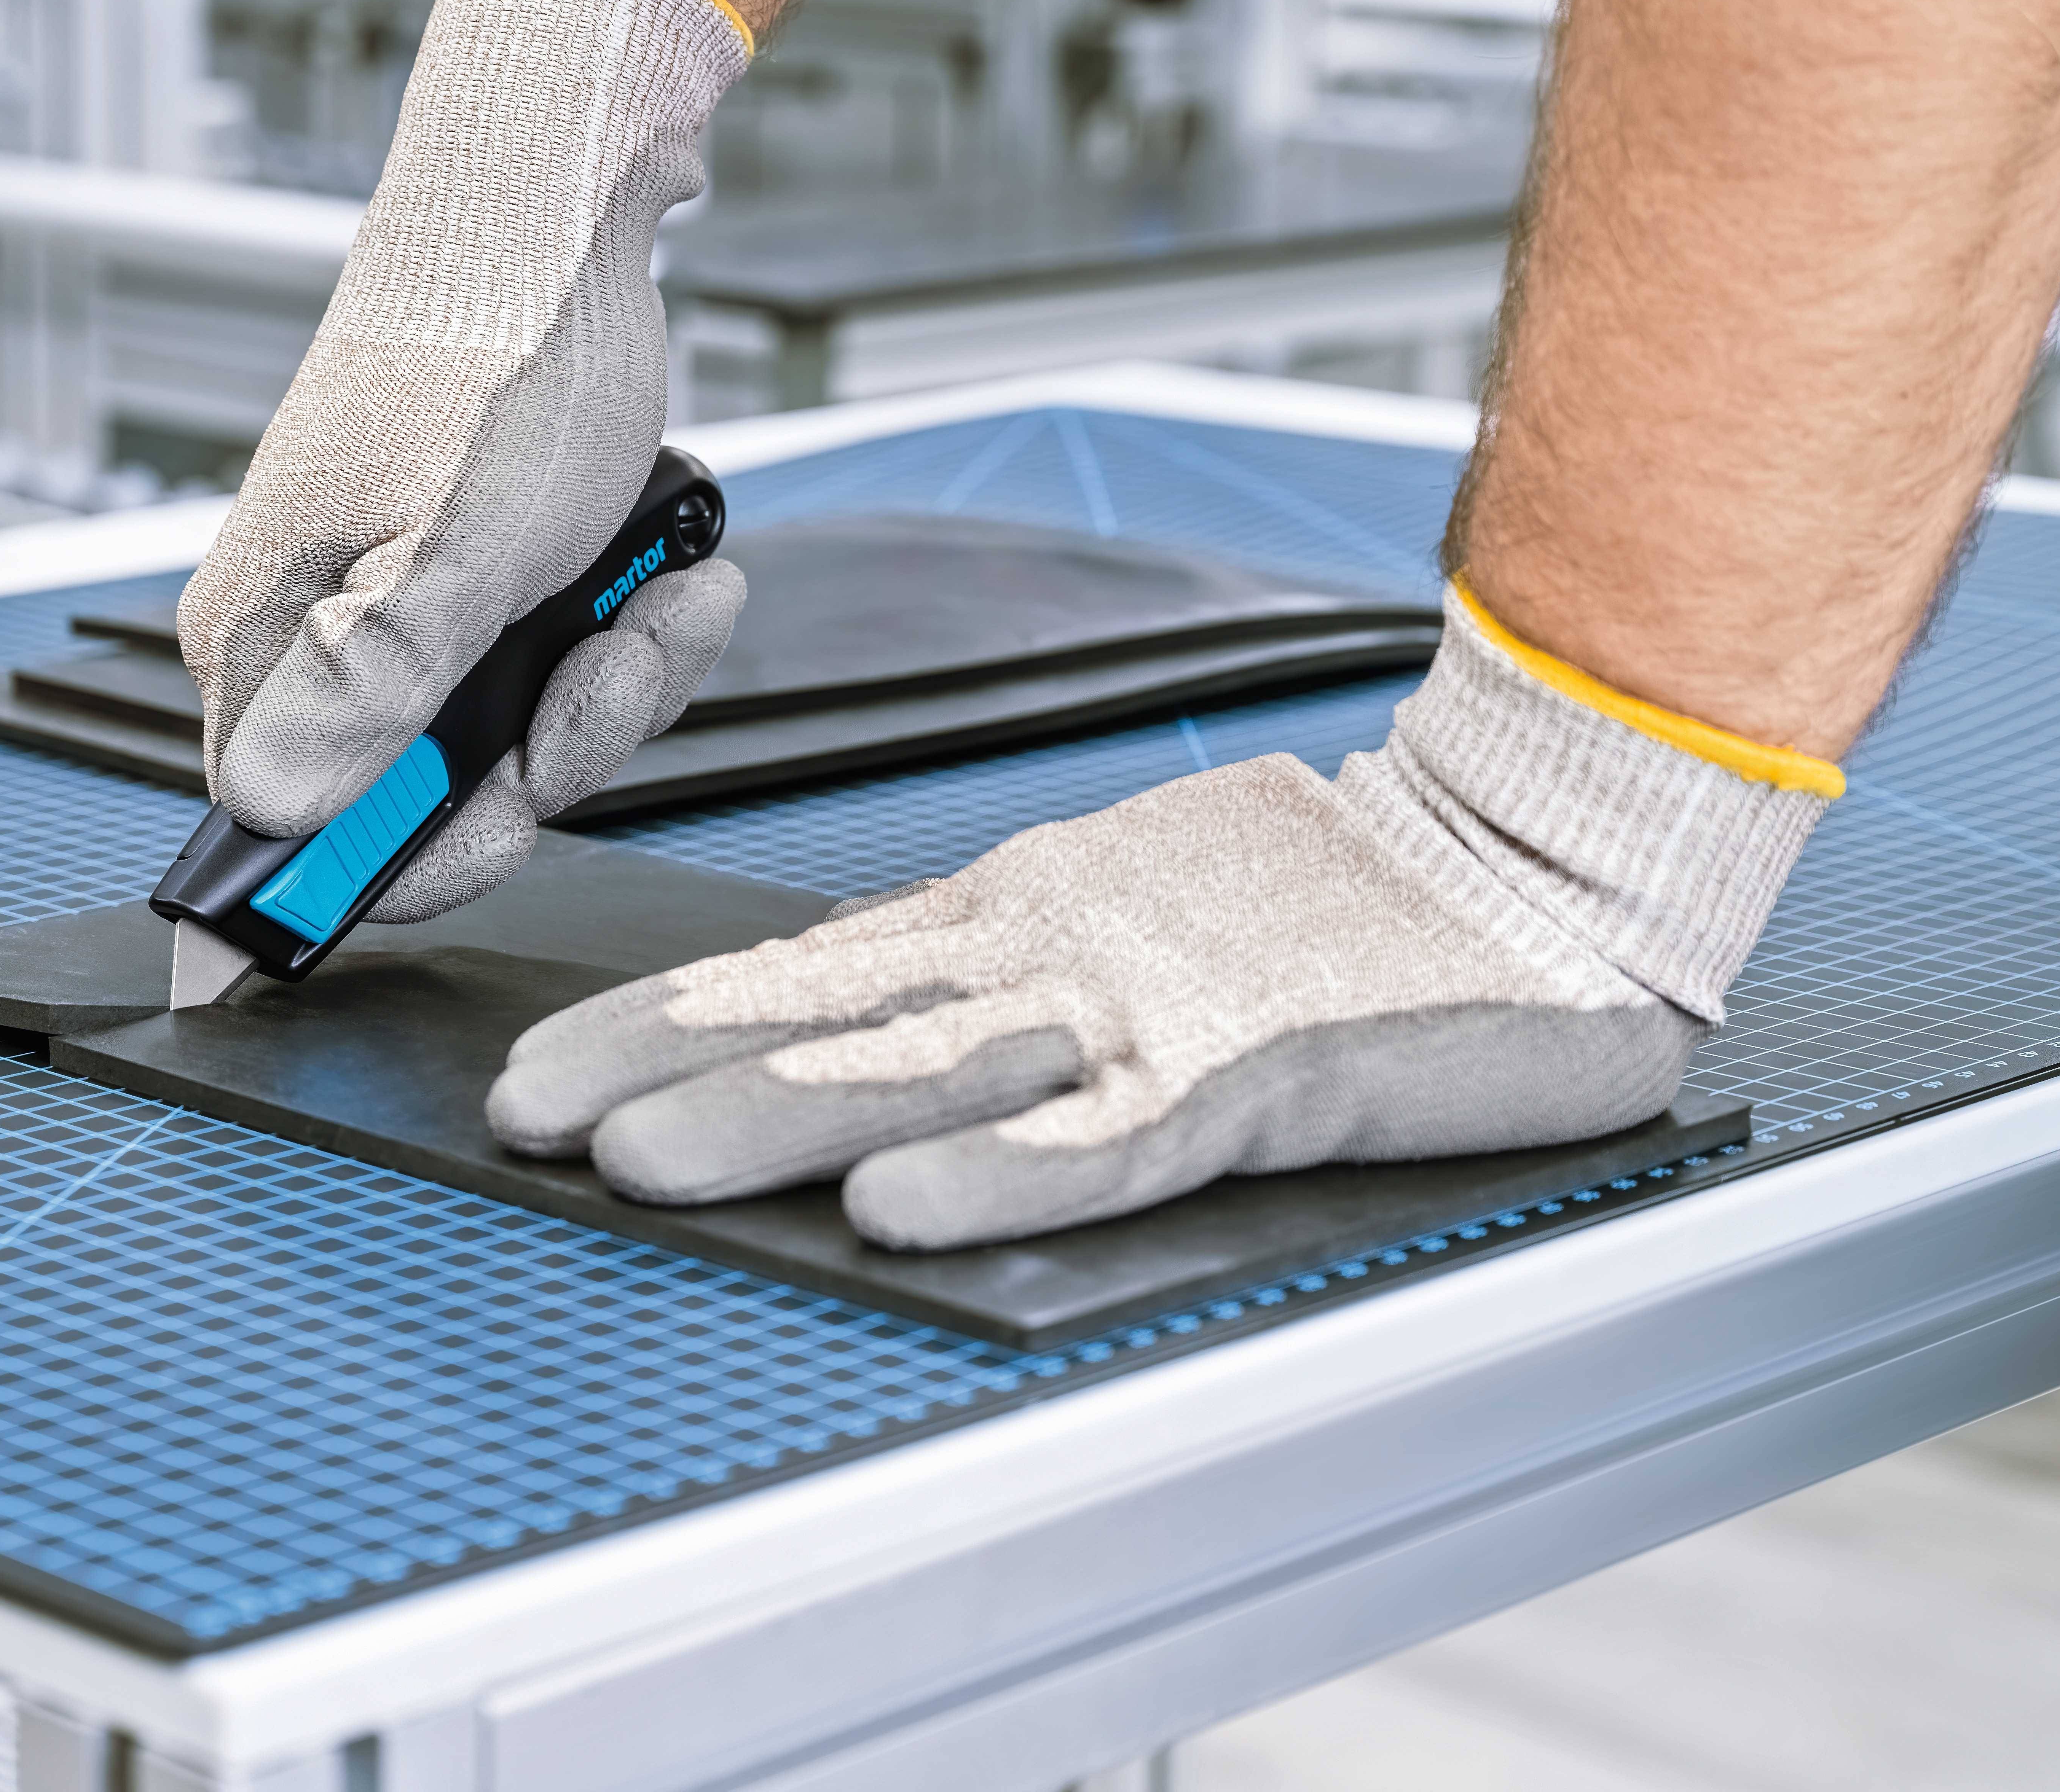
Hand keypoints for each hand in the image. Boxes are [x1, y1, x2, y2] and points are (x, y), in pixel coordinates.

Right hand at [178, 0, 750, 921]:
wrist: (552, 219)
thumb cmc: (497, 363)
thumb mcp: (451, 559)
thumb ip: (365, 699)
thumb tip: (270, 814)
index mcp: (262, 644)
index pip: (304, 841)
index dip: (422, 855)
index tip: (520, 810)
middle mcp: (309, 636)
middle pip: (429, 795)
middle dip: (556, 742)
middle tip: (617, 650)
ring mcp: (389, 605)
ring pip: (510, 732)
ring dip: (613, 676)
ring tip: (659, 585)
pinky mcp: (461, 574)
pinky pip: (547, 663)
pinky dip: (622, 625)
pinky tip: (663, 565)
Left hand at [488, 587, 1836, 1247]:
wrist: (1525, 849)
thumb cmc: (1311, 899)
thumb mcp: (1116, 921)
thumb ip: (997, 990)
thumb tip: (851, 1070)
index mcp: (1022, 916)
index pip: (804, 974)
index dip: (662, 1022)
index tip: (542, 1076)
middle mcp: (1058, 950)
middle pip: (832, 1022)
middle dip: (670, 1073)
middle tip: (534, 1124)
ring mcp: (1156, 1008)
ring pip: (938, 1073)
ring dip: (786, 1120)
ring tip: (649, 1164)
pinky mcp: (1266, 1069)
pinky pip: (1115, 1137)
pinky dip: (1007, 1177)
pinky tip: (906, 1210)